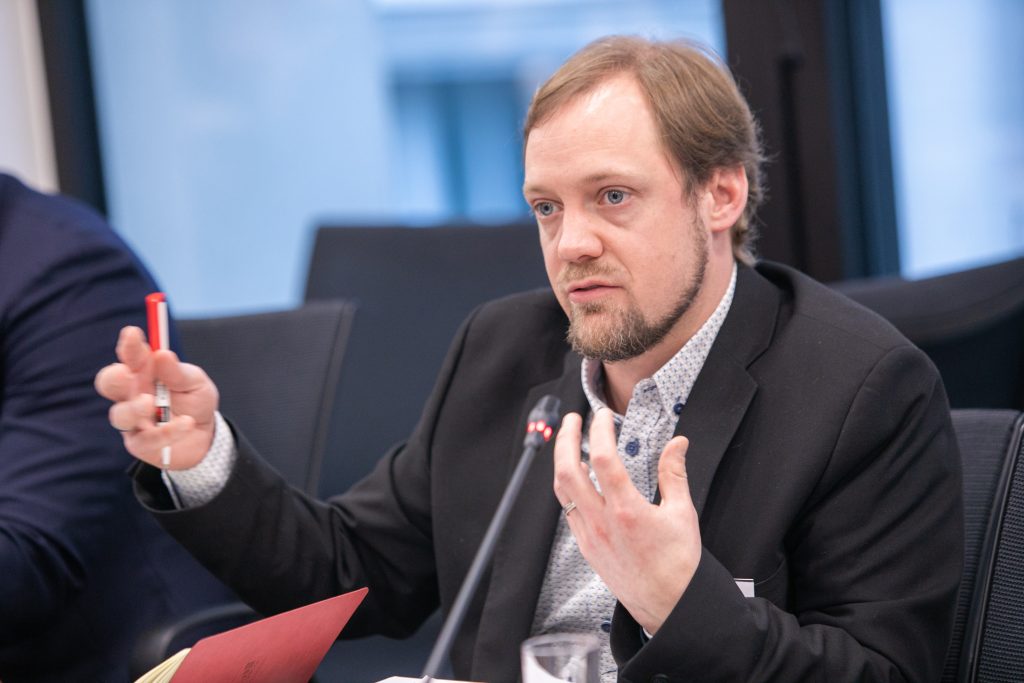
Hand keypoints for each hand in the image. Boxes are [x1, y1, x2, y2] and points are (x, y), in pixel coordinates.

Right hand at [94, 326, 218, 468]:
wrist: (205, 435)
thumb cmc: (195, 401)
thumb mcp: (195, 382)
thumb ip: (178, 372)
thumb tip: (162, 354)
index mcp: (143, 372)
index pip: (130, 356)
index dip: (128, 345)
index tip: (132, 333)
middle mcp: (132, 394)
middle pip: (109, 383)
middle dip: (115, 377)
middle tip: (128, 373)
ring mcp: (133, 420)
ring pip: (120, 414)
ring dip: (134, 408)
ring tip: (151, 403)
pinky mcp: (140, 443)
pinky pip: (146, 439)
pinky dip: (167, 432)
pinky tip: (186, 424)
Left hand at [553, 408, 701, 633]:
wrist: (669, 606)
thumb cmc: (679, 564)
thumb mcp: (683, 514)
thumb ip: (675, 474)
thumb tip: (678, 443)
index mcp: (627, 511)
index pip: (602, 459)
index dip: (599, 431)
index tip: (603, 415)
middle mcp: (601, 523)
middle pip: (567, 472)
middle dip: (565, 440)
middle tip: (571, 419)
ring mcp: (589, 536)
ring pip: (562, 491)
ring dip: (562, 462)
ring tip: (570, 443)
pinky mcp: (586, 548)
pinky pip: (569, 510)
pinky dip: (569, 488)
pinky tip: (579, 479)